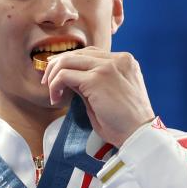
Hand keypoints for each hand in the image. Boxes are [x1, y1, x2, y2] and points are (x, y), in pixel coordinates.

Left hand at [40, 47, 154, 146]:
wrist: (139, 134)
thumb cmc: (124, 122)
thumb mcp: (108, 95)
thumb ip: (91, 82)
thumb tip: (67, 76)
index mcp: (124, 61)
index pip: (89, 53)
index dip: (69, 62)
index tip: (57, 76)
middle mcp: (117, 59)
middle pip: (76, 53)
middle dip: (56, 67)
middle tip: (47, 83)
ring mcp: (107, 67)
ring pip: (67, 61)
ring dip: (53, 76)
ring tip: (52, 93)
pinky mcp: (96, 79)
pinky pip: (64, 75)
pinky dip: (55, 85)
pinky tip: (56, 98)